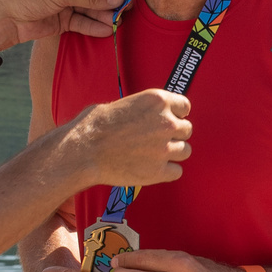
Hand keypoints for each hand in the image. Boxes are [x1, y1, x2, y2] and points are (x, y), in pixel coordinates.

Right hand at [63, 88, 190, 188]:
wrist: (83, 150)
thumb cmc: (95, 125)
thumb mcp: (124, 103)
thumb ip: (146, 110)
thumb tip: (151, 116)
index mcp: (158, 100)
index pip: (185, 106)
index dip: (176, 114)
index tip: (168, 120)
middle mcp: (166, 122)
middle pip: (187, 130)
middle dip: (174, 134)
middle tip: (157, 140)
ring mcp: (164, 148)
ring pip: (185, 151)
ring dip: (173, 153)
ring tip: (154, 155)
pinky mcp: (159, 171)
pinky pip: (176, 172)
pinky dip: (167, 172)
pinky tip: (152, 168)